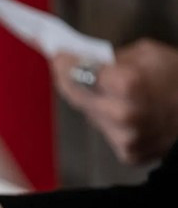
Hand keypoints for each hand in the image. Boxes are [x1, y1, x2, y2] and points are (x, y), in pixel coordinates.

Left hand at [52, 39, 177, 163]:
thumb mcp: (149, 54)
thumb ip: (112, 59)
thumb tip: (83, 61)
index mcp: (128, 85)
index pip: (76, 74)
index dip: (64, 64)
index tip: (58, 56)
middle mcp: (122, 115)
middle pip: (76, 96)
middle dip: (69, 80)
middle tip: (65, 66)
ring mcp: (124, 138)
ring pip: (90, 115)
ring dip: (90, 100)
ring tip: (100, 86)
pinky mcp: (129, 153)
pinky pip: (106, 130)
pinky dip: (108, 117)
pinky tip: (121, 107)